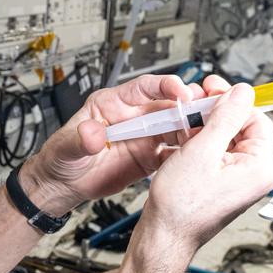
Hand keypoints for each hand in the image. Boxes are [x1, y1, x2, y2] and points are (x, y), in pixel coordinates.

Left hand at [23, 74, 230, 209]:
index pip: (144, 87)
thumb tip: (92, 133)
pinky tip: (200, 155)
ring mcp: (144, 136)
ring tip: (211, 132)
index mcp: (113, 104)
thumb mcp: (66, 147)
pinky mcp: (150, 156)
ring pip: (178, 126)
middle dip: (191, 105)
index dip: (165, 86)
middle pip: (169, 105)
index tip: (181, 91)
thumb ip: (80, 139)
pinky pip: (175, 151)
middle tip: (209, 110)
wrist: (63, 185)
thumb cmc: (60, 158)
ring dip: (195, 128)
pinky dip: (189, 152)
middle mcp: (133, 117)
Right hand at [138, 83, 272, 249]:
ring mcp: (240, 180)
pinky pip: (217, 154)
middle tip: (197, 101)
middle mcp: (256, 175)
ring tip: (184, 122)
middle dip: (217, 113)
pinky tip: (183, 140)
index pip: (257, 118)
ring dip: (206, 127)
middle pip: (243, 127)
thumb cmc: (180, 205)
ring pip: (227, 139)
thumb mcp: (201, 150)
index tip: (213, 89)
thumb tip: (243, 92)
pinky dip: (201, 143)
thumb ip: (226, 117)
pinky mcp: (224, 184)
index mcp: (261, 167)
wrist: (164, 235)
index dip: (233, 101)